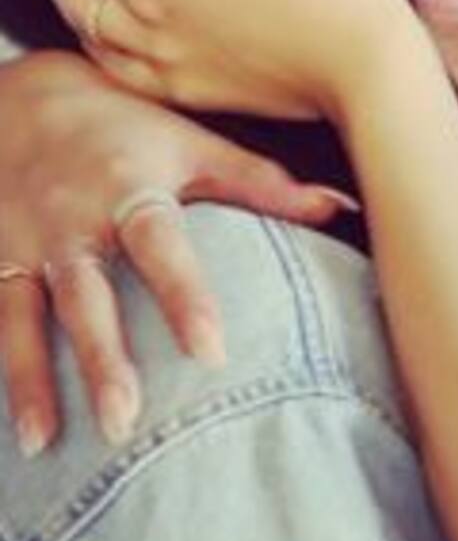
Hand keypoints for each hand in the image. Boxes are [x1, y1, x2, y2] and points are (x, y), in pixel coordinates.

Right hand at [0, 50, 355, 453]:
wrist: (24, 99)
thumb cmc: (133, 128)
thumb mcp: (195, 145)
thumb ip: (263, 183)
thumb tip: (340, 207)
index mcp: (131, 190)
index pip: (161, 246)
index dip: (184, 296)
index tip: (211, 351)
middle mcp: (74, 223)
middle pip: (87, 297)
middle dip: (102, 359)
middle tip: (125, 420)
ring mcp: (28, 249)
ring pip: (30, 320)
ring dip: (35, 383)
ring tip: (47, 441)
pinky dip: (5, 376)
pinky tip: (15, 439)